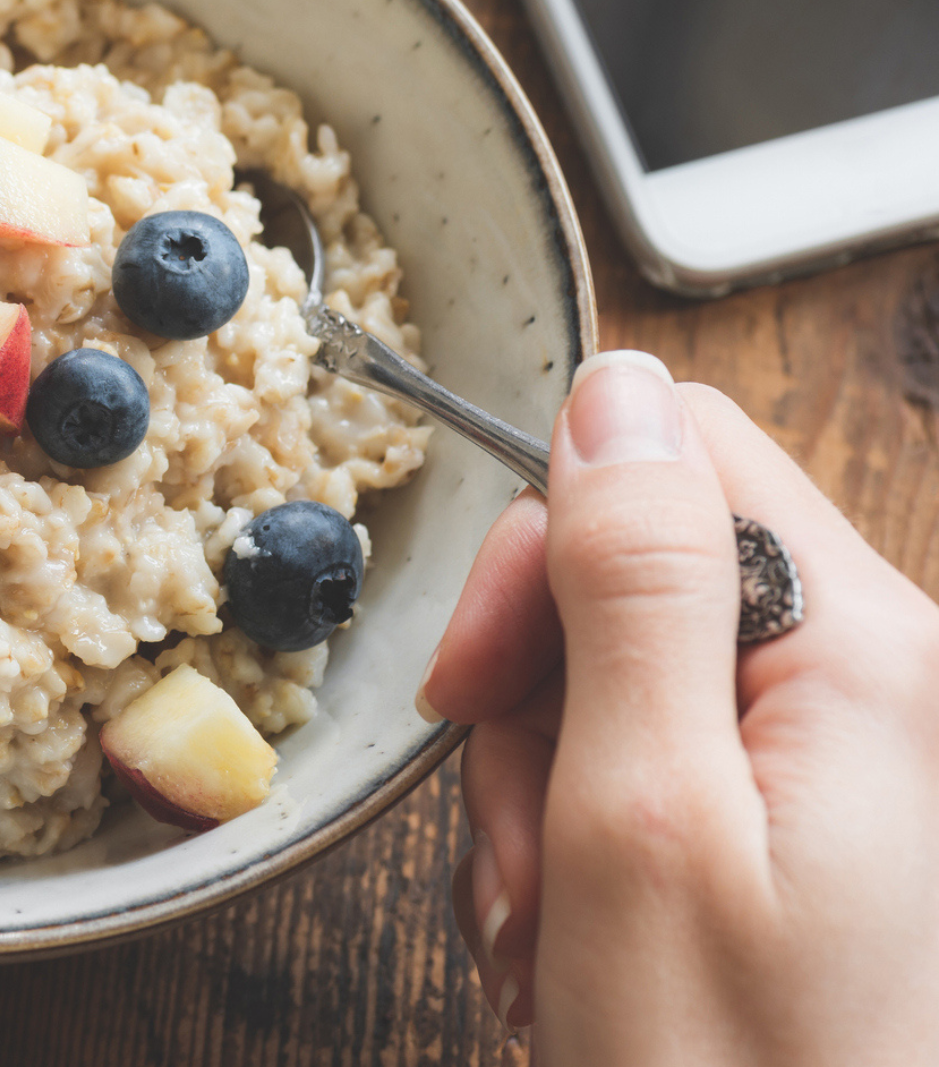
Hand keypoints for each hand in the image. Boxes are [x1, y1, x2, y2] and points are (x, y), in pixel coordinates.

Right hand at [421, 350, 938, 1062]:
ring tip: (560, 938)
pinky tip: (579, 958)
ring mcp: (830, 768)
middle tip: (535, 856)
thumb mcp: (644, 819)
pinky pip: (630, 780)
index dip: (545, 551)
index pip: (672, 457)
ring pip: (606, 690)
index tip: (479, 683)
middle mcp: (868, 687)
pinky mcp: (791, 836)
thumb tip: (611, 388)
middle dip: (533, 711)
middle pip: (629, 579)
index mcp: (865, 653)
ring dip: (539, 810)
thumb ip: (633, 585)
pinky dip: (571, 863)